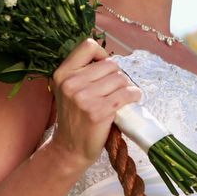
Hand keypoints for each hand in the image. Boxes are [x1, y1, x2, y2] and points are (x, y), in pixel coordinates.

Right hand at [49, 38, 142, 170]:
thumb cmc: (74, 118)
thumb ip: (81, 72)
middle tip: (114, 90)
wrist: (69, 149)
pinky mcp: (98, 112)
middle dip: (117, 76)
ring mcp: (84, 98)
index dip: (102, 55)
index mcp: (62, 74)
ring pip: (120, 79)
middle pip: (110, 64)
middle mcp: (71, 83)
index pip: (88, 46)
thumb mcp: (67, 90)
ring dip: (126, 87)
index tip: (104, 68)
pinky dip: (134, 96)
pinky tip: (132, 100)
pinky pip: (126, 94)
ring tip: (121, 98)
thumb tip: (111, 60)